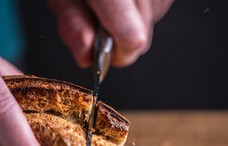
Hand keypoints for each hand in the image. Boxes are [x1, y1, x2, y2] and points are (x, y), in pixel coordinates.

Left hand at [48, 0, 173, 67]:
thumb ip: (72, 24)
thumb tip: (86, 57)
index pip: (131, 39)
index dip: (112, 55)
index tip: (96, 54)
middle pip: (141, 39)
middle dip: (115, 40)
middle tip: (97, 18)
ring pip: (148, 26)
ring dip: (128, 23)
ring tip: (110, 1)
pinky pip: (154, 11)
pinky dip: (137, 11)